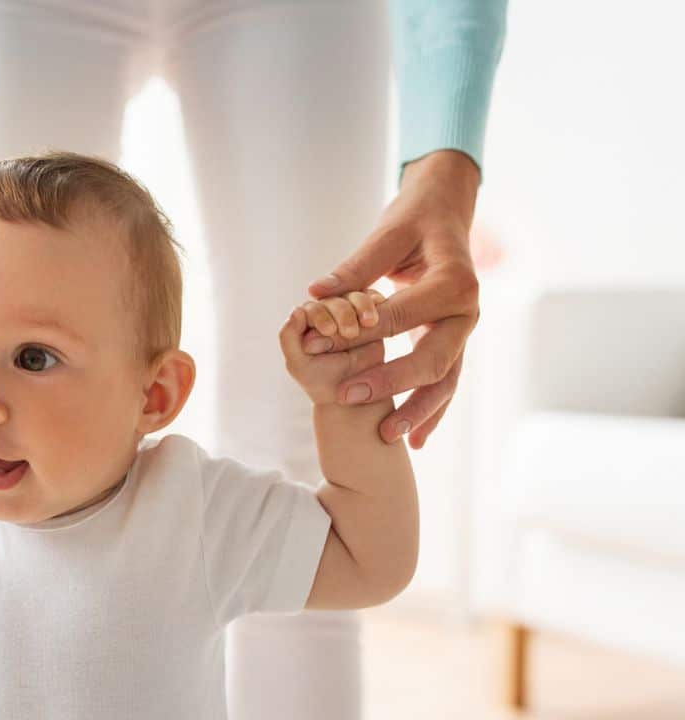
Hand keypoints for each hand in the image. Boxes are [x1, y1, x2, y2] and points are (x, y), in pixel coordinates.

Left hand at [281, 291, 386, 404]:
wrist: (352, 396)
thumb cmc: (321, 382)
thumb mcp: (298, 364)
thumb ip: (289, 338)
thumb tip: (296, 310)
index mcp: (306, 321)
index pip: (312, 308)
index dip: (320, 314)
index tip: (329, 330)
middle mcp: (328, 312)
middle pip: (335, 298)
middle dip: (342, 311)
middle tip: (349, 332)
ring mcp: (351, 312)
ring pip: (356, 296)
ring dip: (362, 305)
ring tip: (368, 322)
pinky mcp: (372, 316)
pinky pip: (376, 302)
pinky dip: (377, 303)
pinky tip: (379, 312)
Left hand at [302, 150, 481, 448]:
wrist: (448, 213)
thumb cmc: (415, 220)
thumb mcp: (388, 234)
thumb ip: (355, 267)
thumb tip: (316, 293)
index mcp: (453, 280)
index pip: (401, 315)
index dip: (359, 333)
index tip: (317, 348)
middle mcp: (467, 310)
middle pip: (433, 357)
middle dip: (391, 382)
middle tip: (349, 397)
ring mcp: (464, 331)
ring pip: (445, 379)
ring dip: (418, 411)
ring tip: (388, 437)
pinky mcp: (457, 343)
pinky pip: (446, 382)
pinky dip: (432, 412)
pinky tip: (415, 441)